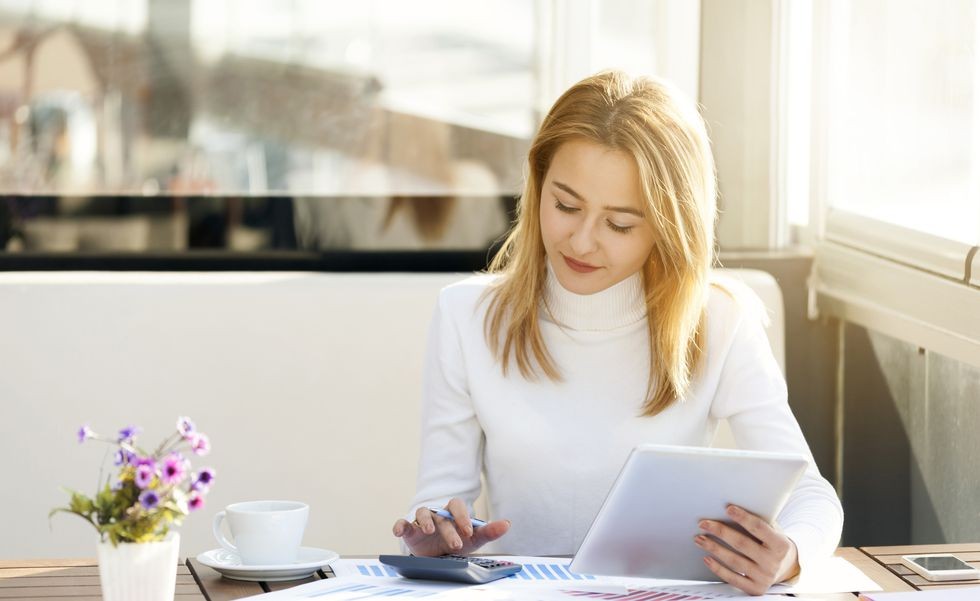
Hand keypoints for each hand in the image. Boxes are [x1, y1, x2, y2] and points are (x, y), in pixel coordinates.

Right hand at [391, 497, 509, 556]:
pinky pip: (402, 523)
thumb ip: (489, 531)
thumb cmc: (457, 540)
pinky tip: (399, 531)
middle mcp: (437, 513)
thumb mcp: (474, 539)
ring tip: (429, 532)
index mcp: (452, 512)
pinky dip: (400, 525)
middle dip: (449, 529)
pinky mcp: (410, 531)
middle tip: (457, 544)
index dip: (462, 517)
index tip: (469, 531)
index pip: (456, 505)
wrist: (438, 555)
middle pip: (442, 515)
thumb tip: (507, 524)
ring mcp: (422, 521)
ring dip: (425, 521)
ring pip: (422, 513)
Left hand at [694, 504, 799, 595]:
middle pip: (742, 544)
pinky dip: (718, 568)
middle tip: (704, 523)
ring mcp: (764, 577)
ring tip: (700, 539)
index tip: (728, 508)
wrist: (786, 568)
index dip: (743, 517)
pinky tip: (707, 558)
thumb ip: (757, 523)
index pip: (759, 528)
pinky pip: (733, 578)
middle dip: (720, 532)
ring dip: (714, 548)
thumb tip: (730, 511)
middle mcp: (773, 562)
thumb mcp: (773, 531)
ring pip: (734, 561)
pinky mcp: (755, 588)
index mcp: (780, 545)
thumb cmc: (772, 543)